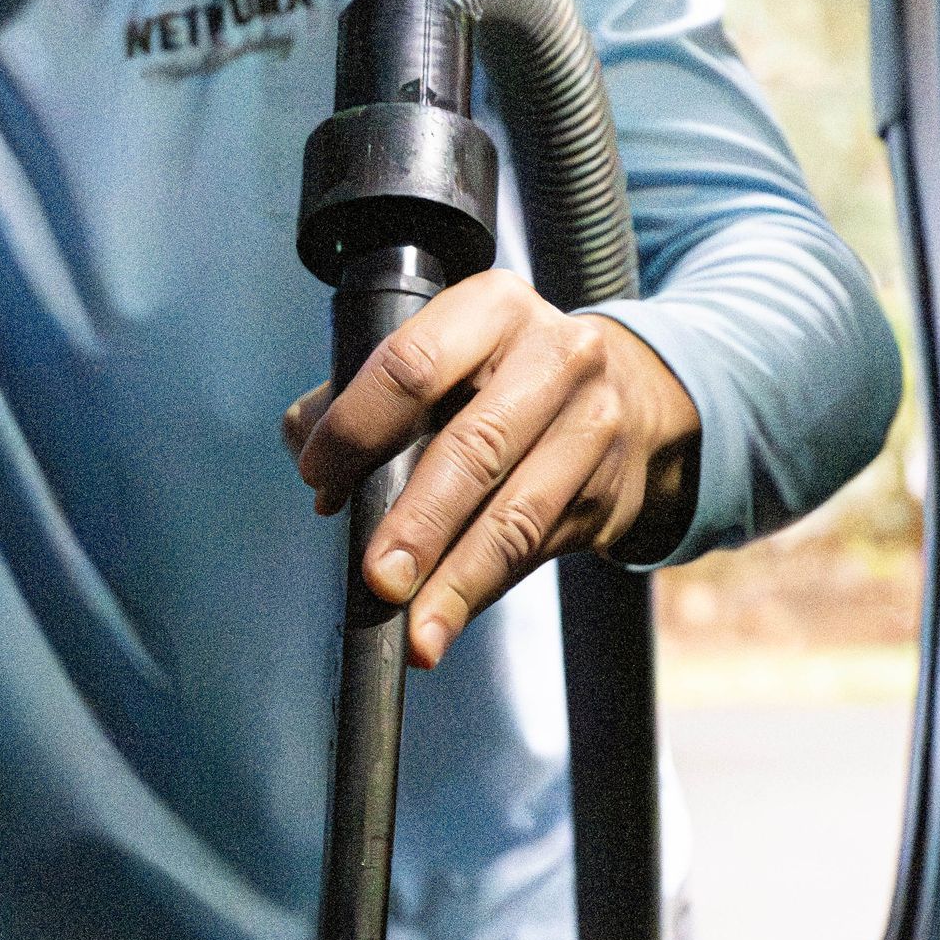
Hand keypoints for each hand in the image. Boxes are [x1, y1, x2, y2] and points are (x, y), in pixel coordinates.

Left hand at [283, 269, 699, 665]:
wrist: (628, 393)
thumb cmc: (503, 376)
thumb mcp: (442, 358)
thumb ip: (362, 396)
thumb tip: (312, 458)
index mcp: (492, 309)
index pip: (412, 365)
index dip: (356, 428)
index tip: (319, 481)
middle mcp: (555, 355)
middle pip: (473, 448)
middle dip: (419, 522)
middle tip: (379, 579)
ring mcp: (592, 423)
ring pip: (515, 515)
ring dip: (457, 581)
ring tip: (417, 630)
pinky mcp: (608, 487)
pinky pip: (536, 549)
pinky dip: (484, 591)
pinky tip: (449, 619)